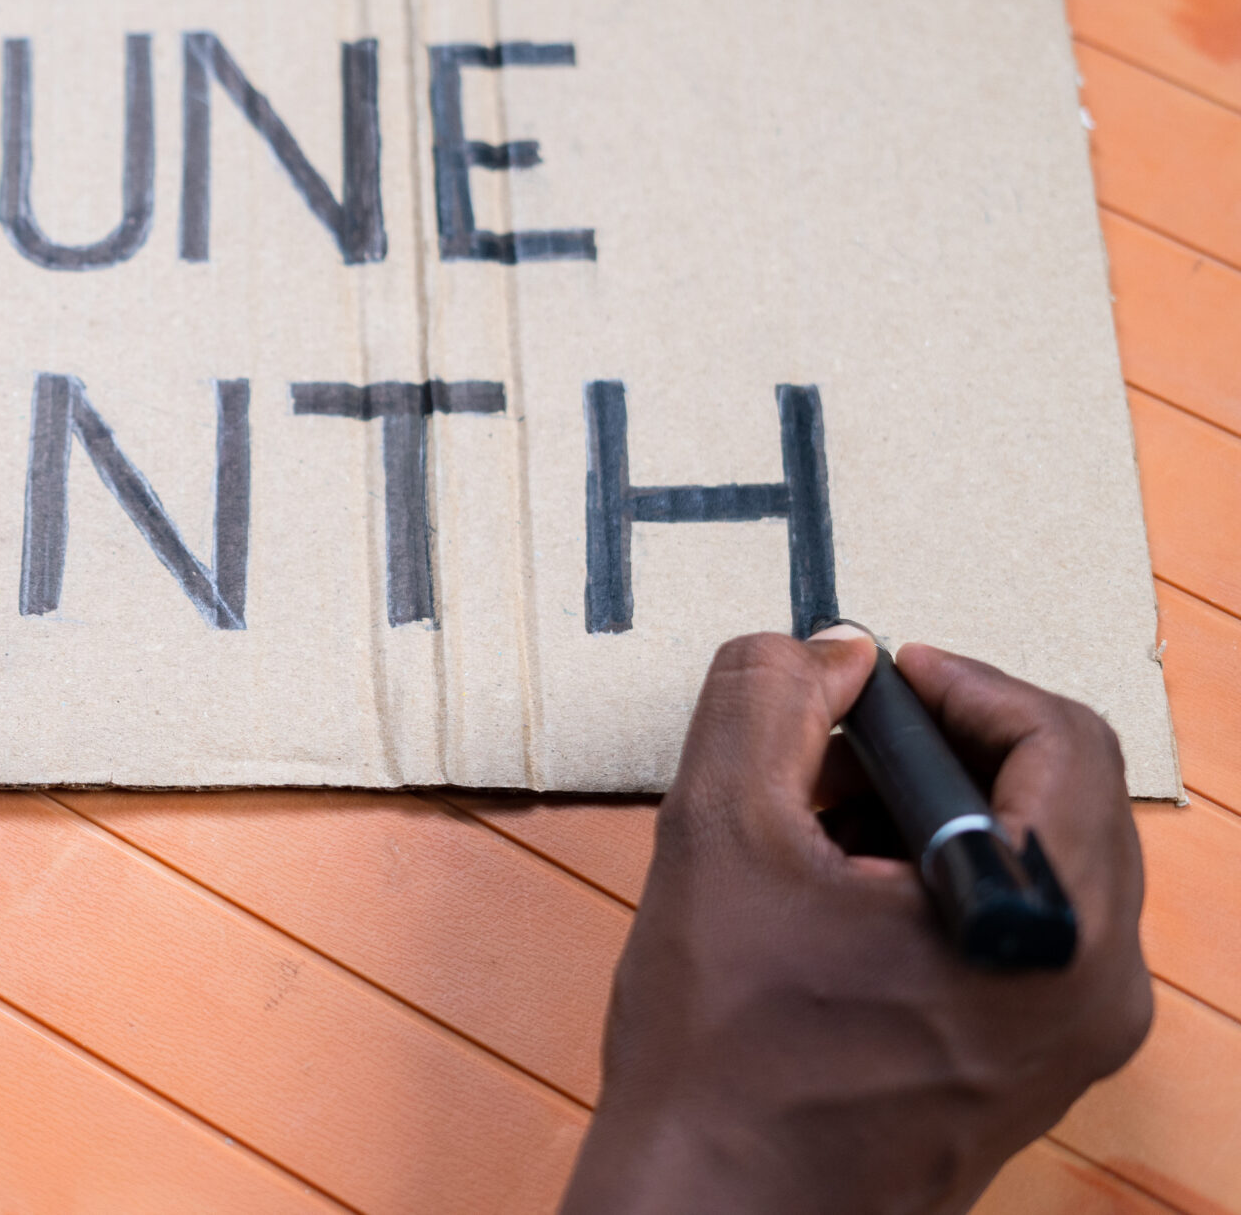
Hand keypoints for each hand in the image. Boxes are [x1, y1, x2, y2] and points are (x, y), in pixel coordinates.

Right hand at [560, 630, 1150, 1214]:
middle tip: (833, 745)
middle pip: (1062, 799)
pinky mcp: (1036, 1069)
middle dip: (941, 750)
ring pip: (1041, 863)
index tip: (876, 680)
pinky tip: (838, 897)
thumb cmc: (726, 1053)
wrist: (721, 1208)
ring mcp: (1073, 1040)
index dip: (963, 684)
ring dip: (937, 815)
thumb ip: (767, 702)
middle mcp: (1095, 988)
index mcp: (1049, 926)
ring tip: (819, 822)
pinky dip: (942, 883)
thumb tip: (826, 654)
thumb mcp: (717, 833)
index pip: (1063, 739)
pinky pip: (1022, 931)